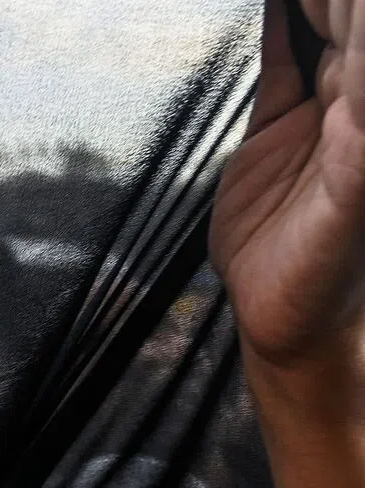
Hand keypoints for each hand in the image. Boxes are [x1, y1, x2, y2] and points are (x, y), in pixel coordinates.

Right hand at [210, 0, 363, 369]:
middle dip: (323, 2)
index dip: (341, 8)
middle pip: (344, 23)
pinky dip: (272, 32)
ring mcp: (315, 117)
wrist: (290, 319)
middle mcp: (354, 108)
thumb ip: (356, 132)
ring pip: (315, 32)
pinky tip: (269, 11)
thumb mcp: (353, 187)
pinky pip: (276, 68)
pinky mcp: (275, 135)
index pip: (361, 32)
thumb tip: (357, 56)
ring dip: (303, 8)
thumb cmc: (333, 274)